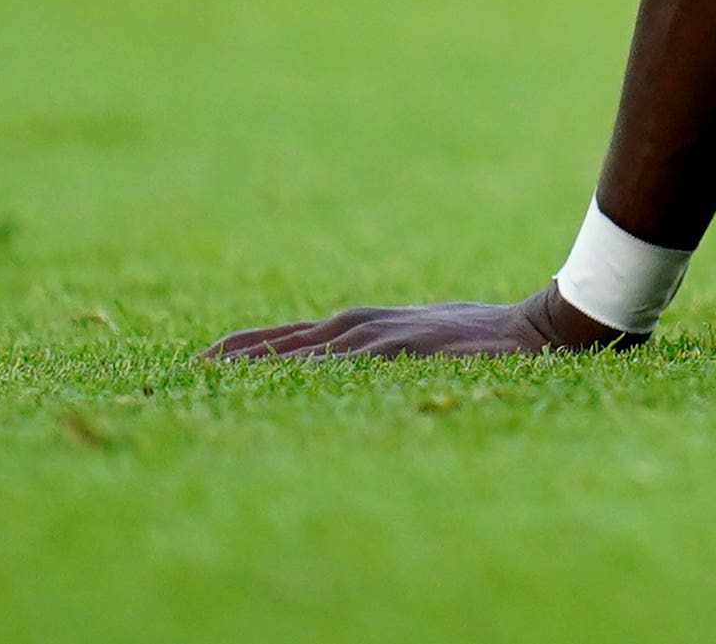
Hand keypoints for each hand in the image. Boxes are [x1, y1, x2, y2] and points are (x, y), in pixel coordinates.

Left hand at [202, 285, 635, 361]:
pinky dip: (295, 375)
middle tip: (169, 381)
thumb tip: (335, 371)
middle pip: (272, 344)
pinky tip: (266, 389)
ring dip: (246, 369)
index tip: (185, 370)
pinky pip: (334, 369)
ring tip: (197, 382)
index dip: (231, 353)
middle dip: (222, 362)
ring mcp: (378, 339)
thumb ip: (379, 351)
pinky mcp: (398, 353)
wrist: (545, 330)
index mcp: (359, 325)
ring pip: (293, 354)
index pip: (276, 340)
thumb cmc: (484, 339)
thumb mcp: (420, 341)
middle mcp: (358, 327)